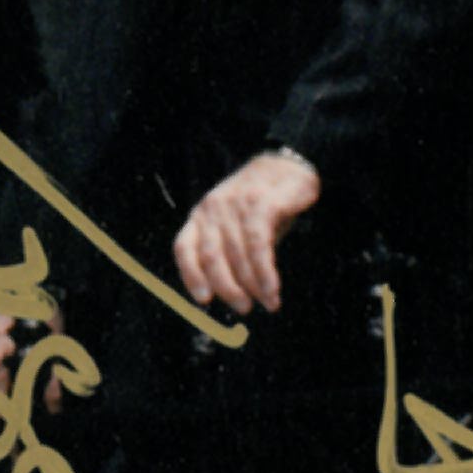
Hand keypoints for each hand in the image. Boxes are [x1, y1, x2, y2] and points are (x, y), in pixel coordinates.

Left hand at [171, 148, 320, 316]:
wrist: (288, 165)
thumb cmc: (261, 204)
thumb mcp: (237, 226)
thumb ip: (230, 253)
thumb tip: (234, 295)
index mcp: (201, 216)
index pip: (184, 247)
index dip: (190, 276)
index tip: (204, 300)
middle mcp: (213, 209)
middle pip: (211, 256)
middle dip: (227, 288)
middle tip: (243, 308)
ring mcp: (236, 204)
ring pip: (238, 254)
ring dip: (253, 285)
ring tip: (268, 303)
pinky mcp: (261, 203)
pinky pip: (259, 244)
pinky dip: (265, 271)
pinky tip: (273, 288)